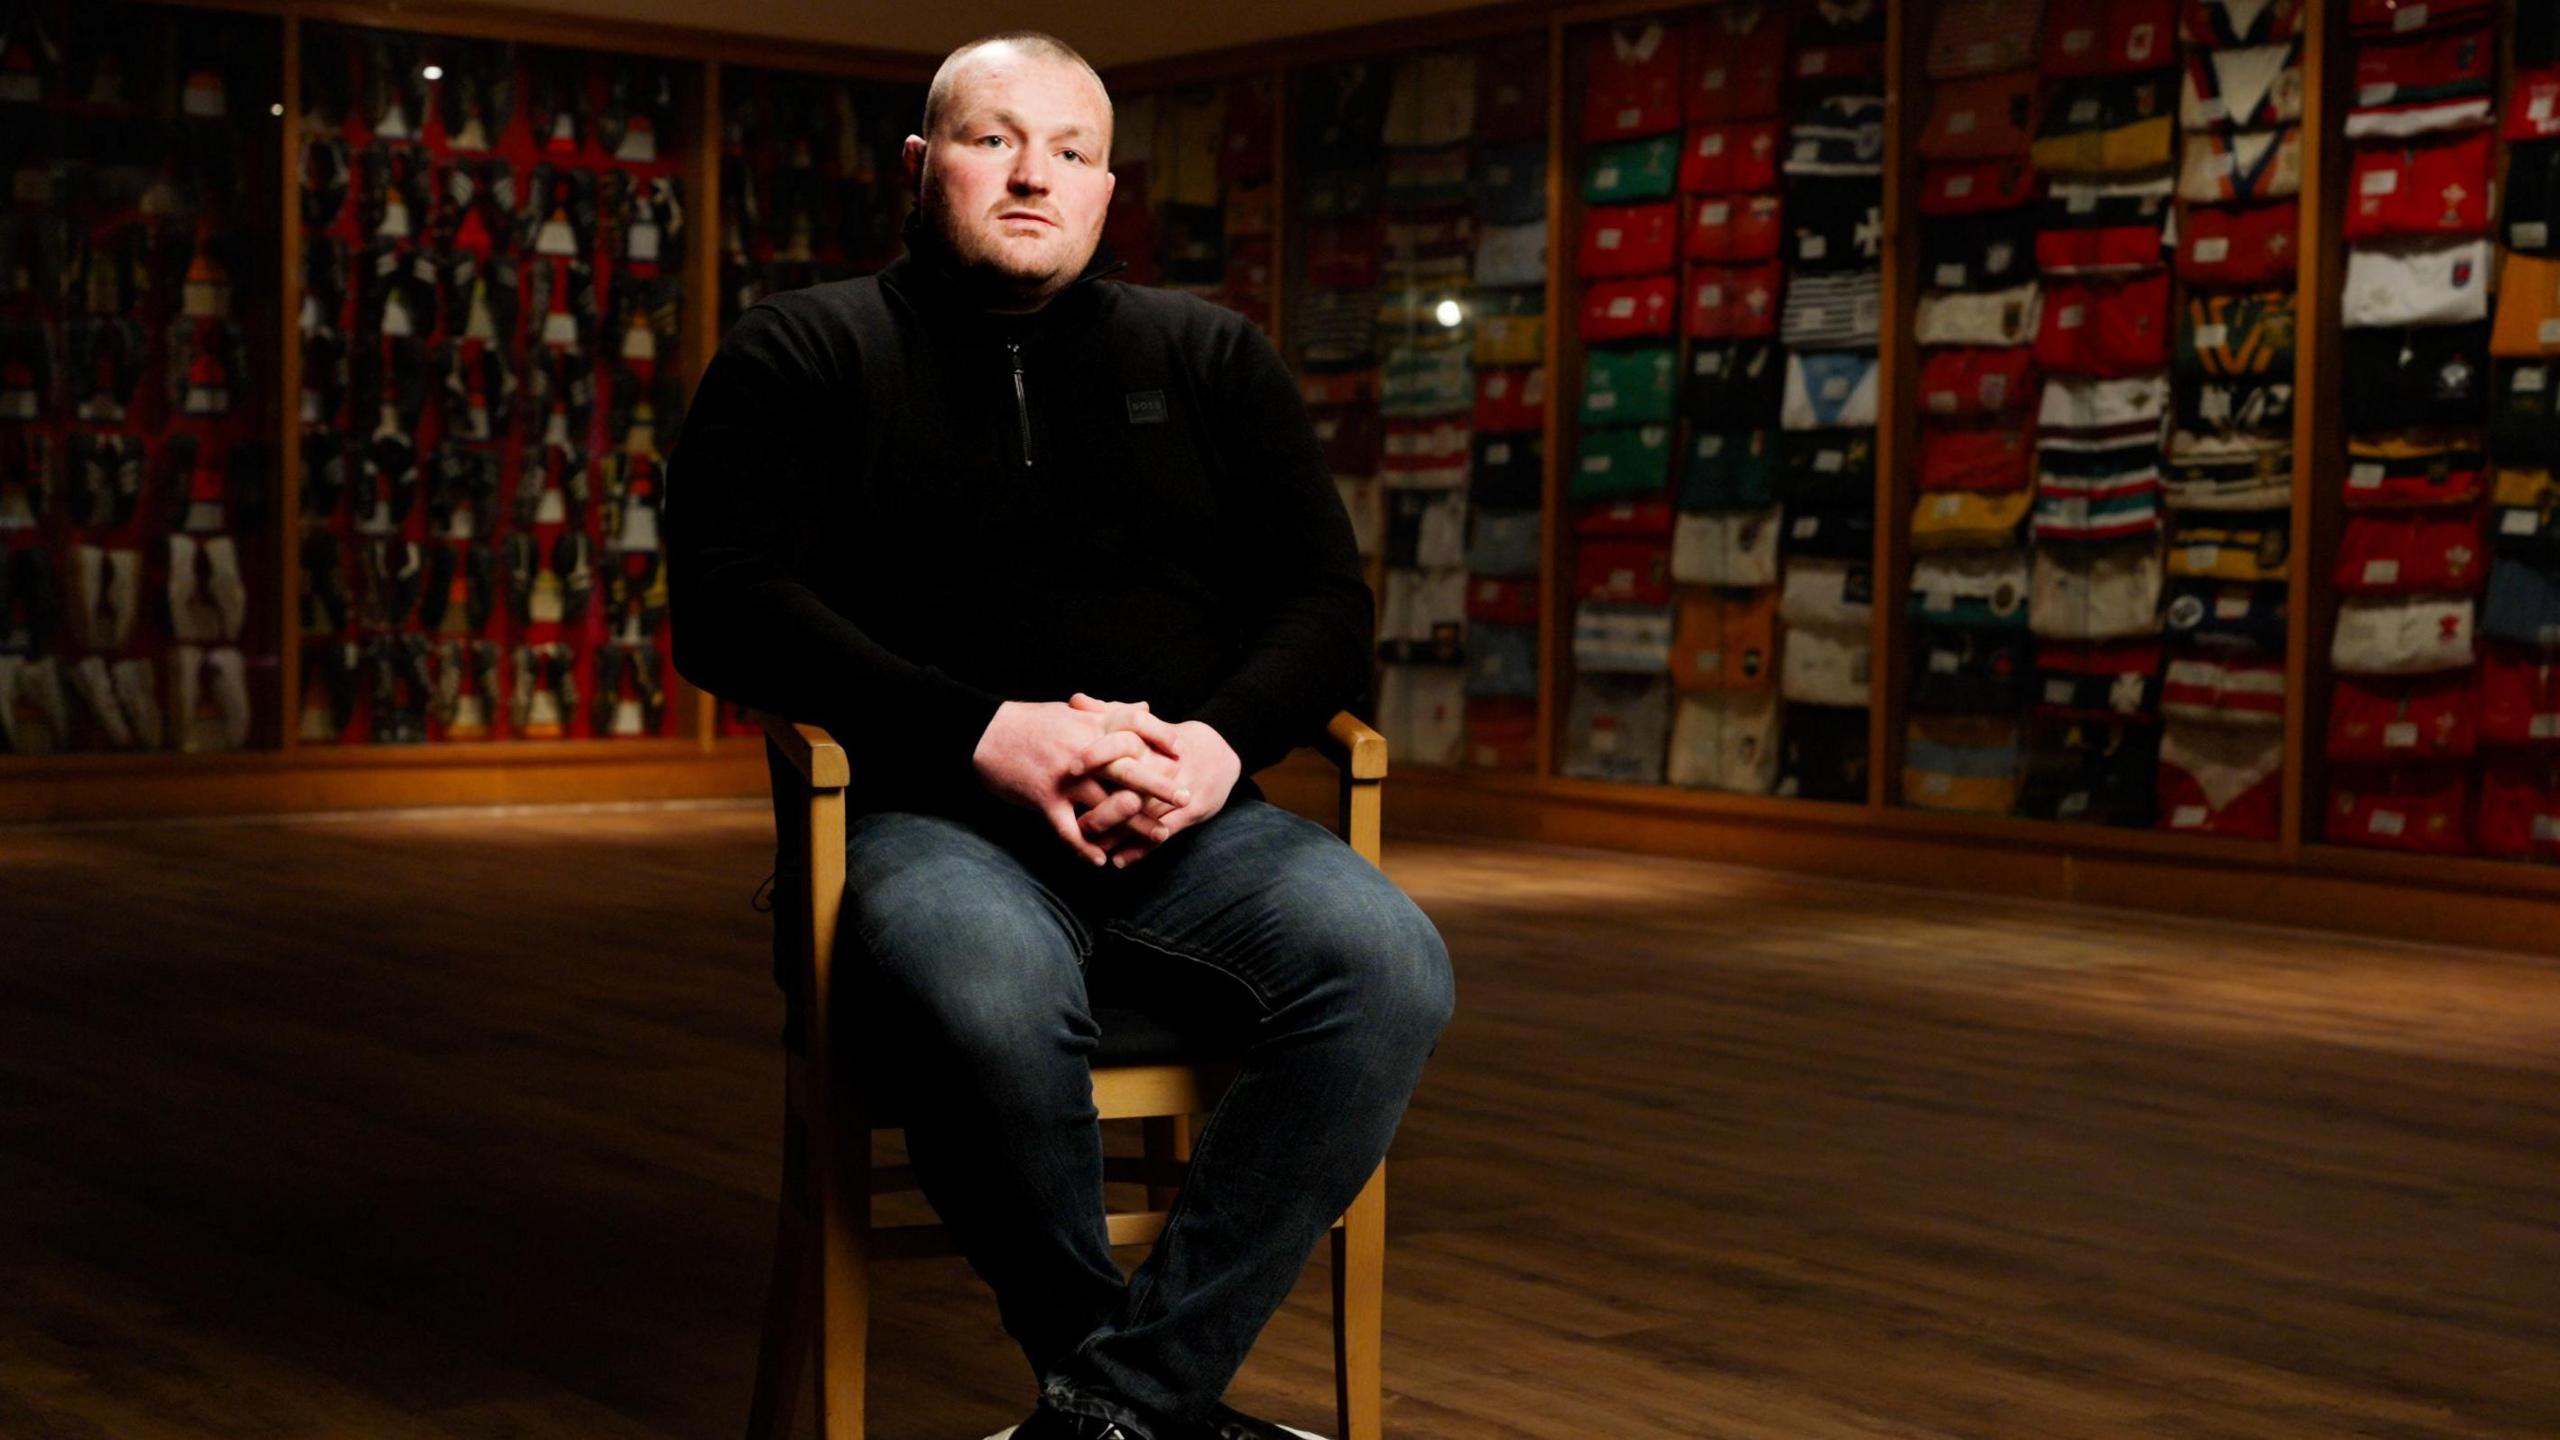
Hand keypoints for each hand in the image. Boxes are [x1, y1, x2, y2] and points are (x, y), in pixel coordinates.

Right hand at [973, 698, 1189, 864]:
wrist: (982, 733)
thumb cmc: (1027, 721)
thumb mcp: (1071, 711)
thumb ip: (1111, 712)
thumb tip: (1146, 706)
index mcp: (1088, 726)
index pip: (1134, 728)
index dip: (1160, 739)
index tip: (1183, 752)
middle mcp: (1081, 752)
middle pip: (1129, 769)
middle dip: (1160, 785)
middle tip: (1186, 798)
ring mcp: (1063, 778)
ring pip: (1106, 804)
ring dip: (1134, 823)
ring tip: (1159, 837)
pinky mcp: (1043, 799)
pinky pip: (1068, 829)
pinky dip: (1085, 847)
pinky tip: (1101, 860)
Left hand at [1065, 693, 1240, 867]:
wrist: (1219, 753)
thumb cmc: (1166, 740)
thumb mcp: (1141, 723)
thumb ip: (1106, 713)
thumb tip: (1074, 700)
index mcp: (1148, 741)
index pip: (1122, 743)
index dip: (1097, 755)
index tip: (1071, 768)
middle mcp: (1162, 767)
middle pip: (1131, 787)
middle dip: (1104, 806)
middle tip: (1076, 822)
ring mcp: (1175, 793)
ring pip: (1143, 816)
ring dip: (1117, 834)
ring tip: (1090, 848)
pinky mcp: (1187, 814)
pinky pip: (1161, 835)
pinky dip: (1140, 849)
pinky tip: (1118, 861)